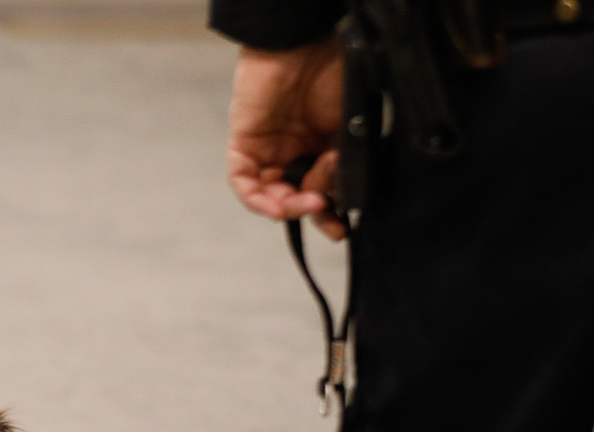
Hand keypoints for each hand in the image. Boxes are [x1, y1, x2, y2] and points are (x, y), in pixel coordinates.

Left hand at [226, 39, 346, 241]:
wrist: (307, 43)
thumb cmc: (334, 71)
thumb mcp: (350, 125)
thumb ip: (347, 160)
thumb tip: (347, 196)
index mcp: (320, 145)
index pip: (320, 189)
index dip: (331, 212)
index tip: (344, 228)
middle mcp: (292, 151)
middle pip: (295, 197)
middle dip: (314, 211)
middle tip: (331, 214)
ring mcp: (267, 148)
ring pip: (270, 195)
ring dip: (291, 207)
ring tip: (314, 202)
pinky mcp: (243, 143)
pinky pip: (244, 184)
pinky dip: (258, 200)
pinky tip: (279, 206)